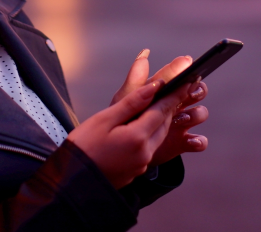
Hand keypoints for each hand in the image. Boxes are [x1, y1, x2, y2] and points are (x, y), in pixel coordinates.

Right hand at [66, 79, 193, 188]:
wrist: (72, 182)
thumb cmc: (83, 147)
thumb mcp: (103, 120)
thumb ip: (131, 104)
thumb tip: (153, 87)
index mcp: (137, 137)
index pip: (163, 110)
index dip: (175, 93)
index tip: (188, 79)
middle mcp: (145, 152)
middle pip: (164, 123)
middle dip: (172, 104)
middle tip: (181, 87)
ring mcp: (142, 164)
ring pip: (159, 136)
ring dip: (164, 119)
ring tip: (166, 103)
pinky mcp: (136, 170)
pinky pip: (151, 147)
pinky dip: (153, 132)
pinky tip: (147, 126)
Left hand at [111, 49, 208, 166]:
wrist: (122, 147)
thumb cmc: (125, 119)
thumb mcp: (128, 99)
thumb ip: (136, 79)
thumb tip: (144, 53)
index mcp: (165, 91)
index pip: (181, 77)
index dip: (187, 73)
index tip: (188, 72)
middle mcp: (177, 104)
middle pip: (197, 91)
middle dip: (197, 91)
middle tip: (189, 93)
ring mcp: (181, 123)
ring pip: (200, 113)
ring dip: (195, 114)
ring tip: (181, 118)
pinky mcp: (182, 142)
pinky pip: (199, 141)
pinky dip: (198, 141)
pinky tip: (190, 141)